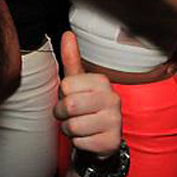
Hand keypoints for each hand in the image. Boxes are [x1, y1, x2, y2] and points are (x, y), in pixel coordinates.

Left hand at [53, 31, 120, 159]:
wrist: (100, 139)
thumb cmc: (86, 108)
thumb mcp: (78, 83)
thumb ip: (71, 59)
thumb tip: (68, 34)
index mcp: (102, 82)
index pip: (66, 85)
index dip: (62, 95)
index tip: (72, 98)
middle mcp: (113, 99)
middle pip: (69, 105)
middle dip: (62, 113)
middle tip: (70, 115)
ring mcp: (114, 121)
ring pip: (73, 126)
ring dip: (69, 129)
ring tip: (79, 126)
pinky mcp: (111, 142)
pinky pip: (79, 142)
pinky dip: (77, 142)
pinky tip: (87, 138)